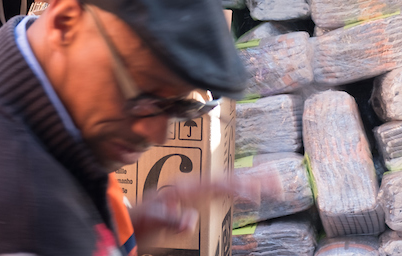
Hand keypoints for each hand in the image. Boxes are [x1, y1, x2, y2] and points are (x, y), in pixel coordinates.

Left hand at [130, 176, 263, 241]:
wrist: (125, 218)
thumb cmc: (134, 221)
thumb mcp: (147, 223)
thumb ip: (164, 219)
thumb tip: (189, 219)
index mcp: (180, 189)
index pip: (215, 185)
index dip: (237, 186)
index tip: (257, 190)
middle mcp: (187, 185)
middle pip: (225, 178)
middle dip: (251, 178)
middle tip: (276, 180)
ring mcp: (189, 190)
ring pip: (224, 181)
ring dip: (247, 179)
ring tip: (270, 180)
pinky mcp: (190, 196)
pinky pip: (218, 188)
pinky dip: (236, 187)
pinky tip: (246, 189)